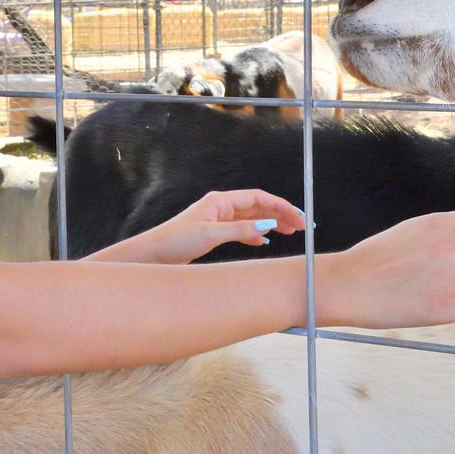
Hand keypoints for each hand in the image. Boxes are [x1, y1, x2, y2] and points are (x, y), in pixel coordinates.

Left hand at [140, 189, 307, 264]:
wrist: (152, 255)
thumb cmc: (175, 241)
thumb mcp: (211, 235)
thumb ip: (240, 230)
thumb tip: (268, 224)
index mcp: (220, 201)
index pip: (258, 198)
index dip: (281, 206)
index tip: (298, 217)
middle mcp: (220, 207)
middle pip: (258, 206)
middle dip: (281, 214)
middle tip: (302, 226)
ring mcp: (217, 220)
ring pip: (252, 218)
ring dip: (271, 223)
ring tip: (290, 232)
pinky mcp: (213, 233)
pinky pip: (242, 230)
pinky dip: (256, 234)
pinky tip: (265, 242)